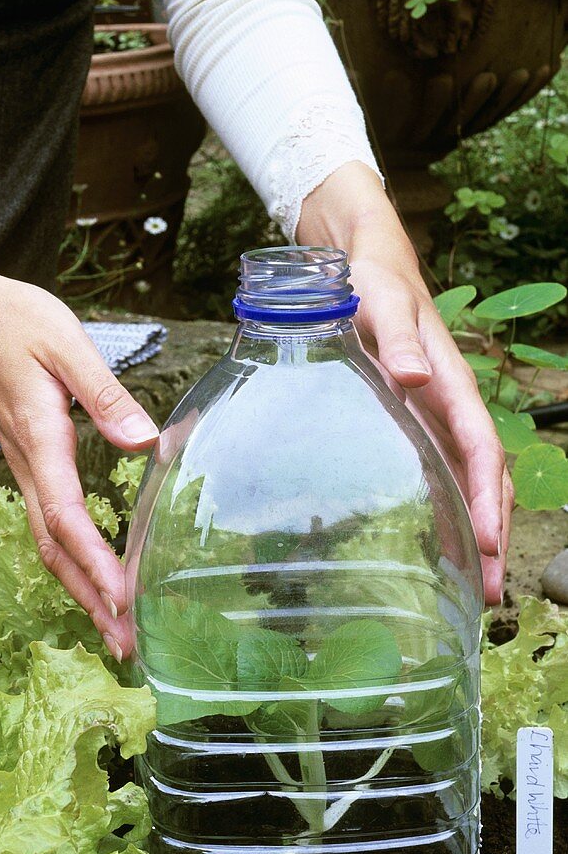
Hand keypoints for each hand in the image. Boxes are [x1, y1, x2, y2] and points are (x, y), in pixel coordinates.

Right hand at [0, 275, 158, 658]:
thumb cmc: (18, 323)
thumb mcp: (68, 345)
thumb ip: (106, 394)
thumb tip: (145, 440)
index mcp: (40, 439)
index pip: (66, 516)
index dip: (96, 563)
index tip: (124, 600)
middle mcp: (28, 464)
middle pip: (54, 550)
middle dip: (89, 600)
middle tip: (125, 644)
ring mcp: (25, 467)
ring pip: (49, 544)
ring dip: (82, 589)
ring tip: (116, 629)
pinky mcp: (31, 463)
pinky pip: (49, 525)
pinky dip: (73, 562)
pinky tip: (95, 578)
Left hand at [297, 163, 511, 605]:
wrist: (364, 261)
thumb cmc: (370, 279)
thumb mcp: (379, 299)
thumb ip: (398, 336)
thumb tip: (413, 377)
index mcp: (447, 379)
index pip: (478, 445)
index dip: (485, 495)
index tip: (487, 542)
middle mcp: (447, 402)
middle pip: (483, 475)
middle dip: (490, 531)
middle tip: (488, 592)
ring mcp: (433, 413)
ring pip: (467, 478)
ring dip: (476, 529)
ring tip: (474, 586)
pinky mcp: (414, 418)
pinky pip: (442, 470)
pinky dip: (450, 509)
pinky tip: (440, 544)